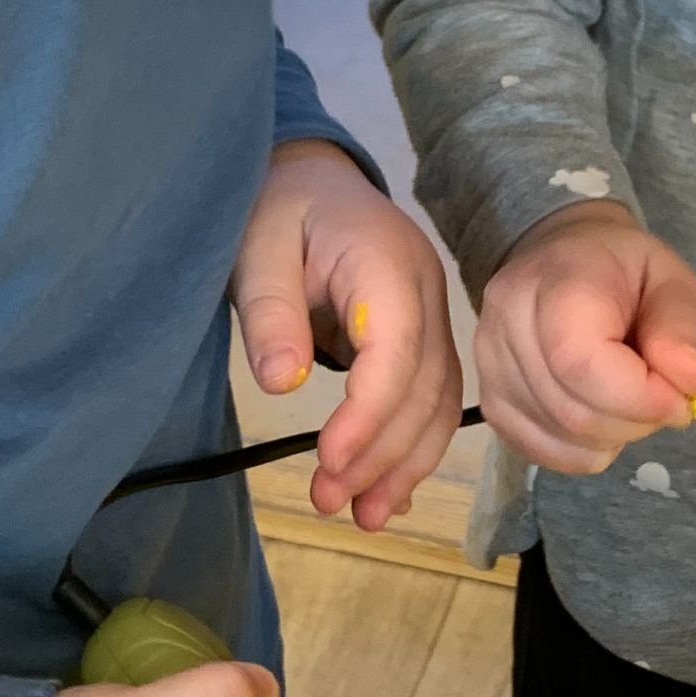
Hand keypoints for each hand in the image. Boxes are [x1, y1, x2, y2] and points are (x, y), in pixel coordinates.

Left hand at [231, 142, 463, 529]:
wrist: (314, 180)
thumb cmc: (278, 209)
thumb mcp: (256, 247)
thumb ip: (270, 312)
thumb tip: (284, 385)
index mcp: (386, 261)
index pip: (396, 348)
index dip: (370, 412)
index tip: (329, 460)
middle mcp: (426, 291)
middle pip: (423, 387)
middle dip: (381, 454)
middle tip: (327, 501)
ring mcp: (432, 315)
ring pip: (439, 403)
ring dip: (404, 465)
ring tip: (361, 516)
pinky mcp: (424, 339)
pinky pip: (432, 401)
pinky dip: (413, 450)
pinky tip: (387, 493)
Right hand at [476, 202, 695, 474]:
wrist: (557, 258)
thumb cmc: (620, 268)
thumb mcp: (670, 278)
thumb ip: (683, 329)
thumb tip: (690, 385)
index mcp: (556, 281)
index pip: (581, 363)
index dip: (639, 397)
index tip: (679, 396)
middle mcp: (508, 323)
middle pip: (574, 411)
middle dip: (636, 419)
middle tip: (663, 396)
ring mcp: (489, 367)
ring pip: (562, 436)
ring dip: (614, 434)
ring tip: (629, 396)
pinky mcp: (490, 402)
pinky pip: (544, 451)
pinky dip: (585, 448)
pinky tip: (600, 414)